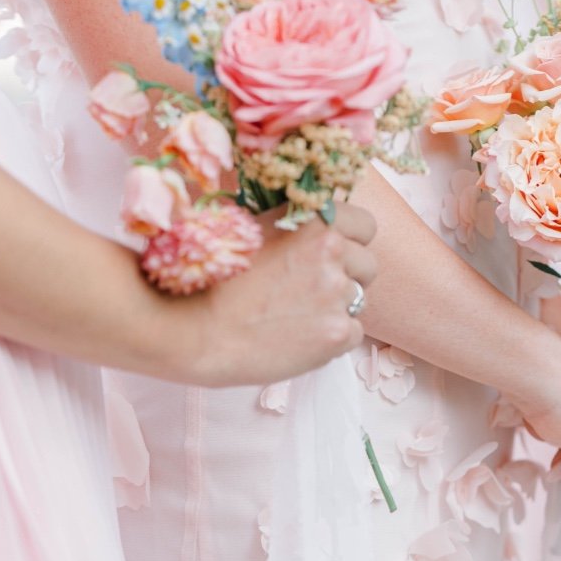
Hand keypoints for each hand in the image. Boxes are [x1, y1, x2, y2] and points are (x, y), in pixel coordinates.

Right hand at [178, 203, 377, 386]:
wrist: (193, 330)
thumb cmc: (210, 279)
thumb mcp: (251, 231)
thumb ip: (291, 228)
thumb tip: (312, 228)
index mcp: (313, 221)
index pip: (364, 225)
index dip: (350, 240)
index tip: (333, 253)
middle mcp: (333, 252)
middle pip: (367, 264)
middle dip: (346, 276)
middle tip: (309, 291)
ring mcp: (337, 294)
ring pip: (358, 300)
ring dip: (336, 307)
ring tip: (294, 316)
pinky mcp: (337, 334)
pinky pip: (352, 334)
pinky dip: (331, 339)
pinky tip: (295, 339)